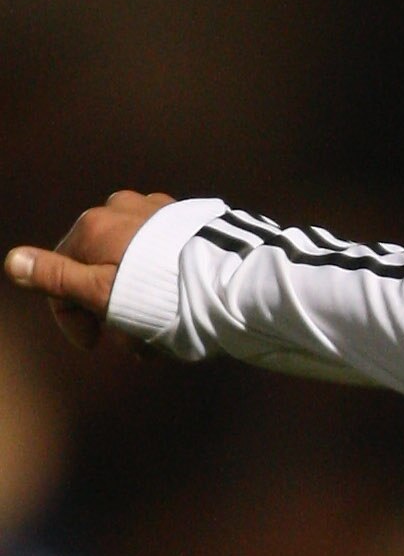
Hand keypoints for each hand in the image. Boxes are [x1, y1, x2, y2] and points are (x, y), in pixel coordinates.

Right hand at [5, 191, 175, 349]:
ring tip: (164, 335)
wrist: (230, 284)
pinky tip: (181, 309)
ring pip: (132, 266)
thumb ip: (57, 278)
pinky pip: (161, 256)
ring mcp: (156, 210)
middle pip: (100, 271)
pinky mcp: (188, 221)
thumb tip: (13, 262)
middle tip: (138, 347)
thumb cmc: (161, 296)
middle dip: (112, 314)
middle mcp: (119, 208)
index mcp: (92, 226)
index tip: (94, 346)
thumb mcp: (102, 294)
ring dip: (139, 305)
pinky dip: (162, 284)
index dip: (72, 319)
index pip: (63, 275)